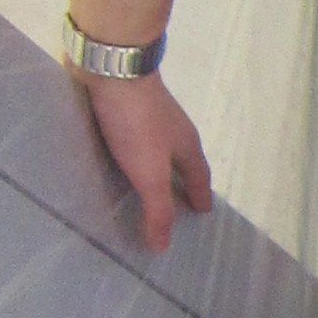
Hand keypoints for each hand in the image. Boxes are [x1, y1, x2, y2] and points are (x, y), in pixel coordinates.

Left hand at [78, 69, 212, 251]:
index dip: (201, 197)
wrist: (115, 70)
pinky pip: (139, 136)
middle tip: (180, 201)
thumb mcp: (150, 174)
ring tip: (150, 181)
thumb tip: (164, 247)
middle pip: (185, 162)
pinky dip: (137, 151)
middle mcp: (175, 130)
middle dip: (184, 182)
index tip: (203, 212)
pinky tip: (122, 153)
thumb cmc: (138, 124)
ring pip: (163, 147)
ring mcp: (153, 116)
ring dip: (161, 165)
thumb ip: (158, 210)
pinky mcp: (129, 106)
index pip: (200, 178)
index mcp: (188, 147)